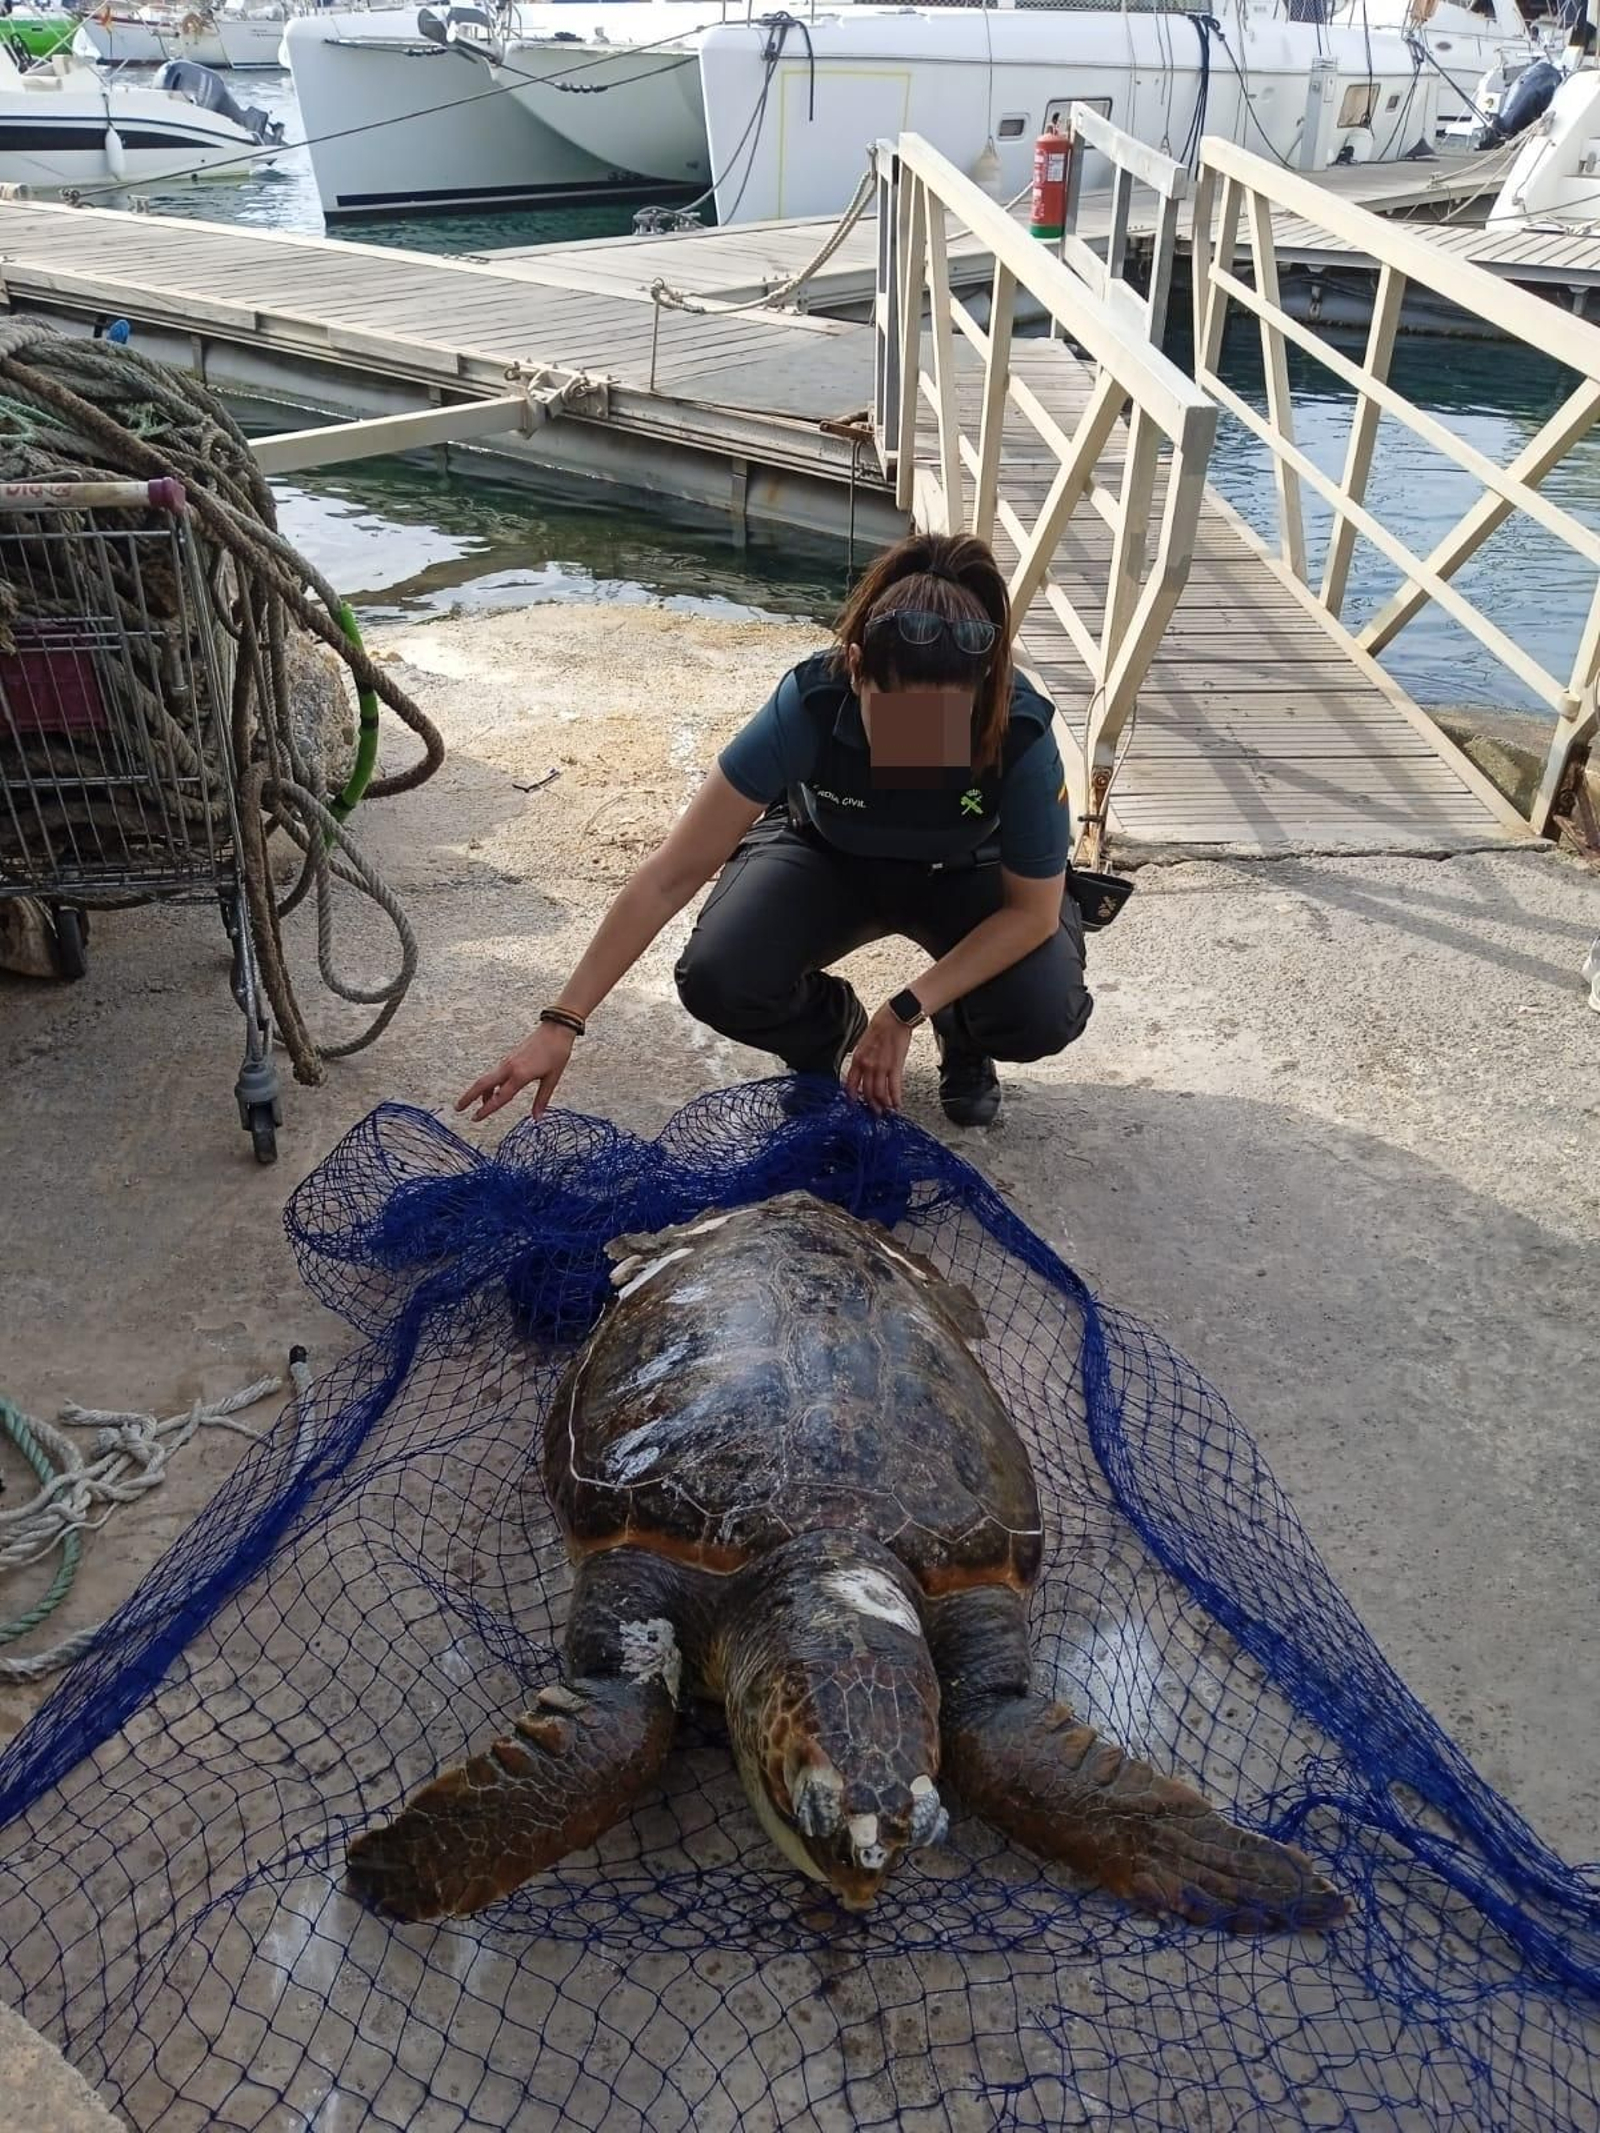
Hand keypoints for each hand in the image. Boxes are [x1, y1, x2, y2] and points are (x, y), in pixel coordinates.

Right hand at [456, 1022, 576, 1121]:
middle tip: (457, 1109)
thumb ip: (542, 1099)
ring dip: (479, 1092)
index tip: (475, 1119)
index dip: (486, 1109)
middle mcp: (509, 1067)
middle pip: (482, 1084)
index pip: (499, 1096)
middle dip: (468, 1096)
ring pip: (488, 1078)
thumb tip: (537, 1118)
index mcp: (520, 1074)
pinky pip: (495, 1074)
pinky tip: (493, 1092)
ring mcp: (507, 1061)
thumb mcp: (552, 1078)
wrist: (556, 1029)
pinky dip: (490, 1084)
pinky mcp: (509, 1058)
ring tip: (476, 1105)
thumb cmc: (557, 1053)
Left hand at [845, 1005, 913, 1114]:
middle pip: (866, 1092)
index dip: (852, 1097)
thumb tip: (863, 1069)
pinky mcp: (895, 1067)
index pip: (850, 1084)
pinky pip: (894, 1088)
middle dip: (871, 1105)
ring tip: (886, 1110)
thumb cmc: (881, 1026)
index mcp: (857, 1059)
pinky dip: (895, 1099)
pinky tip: (897, 1105)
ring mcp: (881, 1067)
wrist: (895, 1018)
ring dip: (883, 1105)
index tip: (855, 1104)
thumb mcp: (864, 1042)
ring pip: (879, 1093)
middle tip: (874, 1112)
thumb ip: (862, 1058)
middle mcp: (867, 1066)